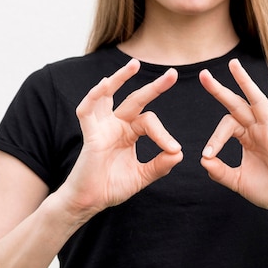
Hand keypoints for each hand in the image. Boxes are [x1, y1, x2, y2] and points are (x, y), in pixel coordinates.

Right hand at [61, 59, 182, 214]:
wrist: (89, 202)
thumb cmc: (112, 187)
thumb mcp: (142, 175)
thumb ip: (159, 165)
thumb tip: (179, 153)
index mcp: (129, 132)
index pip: (150, 122)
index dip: (164, 134)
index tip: (174, 149)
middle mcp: (116, 125)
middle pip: (135, 99)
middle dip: (154, 86)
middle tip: (172, 73)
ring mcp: (102, 127)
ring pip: (109, 95)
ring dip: (120, 78)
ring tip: (134, 65)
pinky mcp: (89, 134)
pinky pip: (87, 111)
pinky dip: (93, 97)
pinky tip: (103, 84)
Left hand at [199, 59, 267, 216]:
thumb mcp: (238, 181)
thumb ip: (220, 172)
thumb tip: (203, 160)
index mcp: (247, 136)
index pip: (226, 125)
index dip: (215, 138)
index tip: (208, 155)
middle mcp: (258, 129)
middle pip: (237, 103)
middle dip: (220, 89)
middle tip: (203, 75)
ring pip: (258, 101)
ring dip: (245, 82)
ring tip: (233, 64)